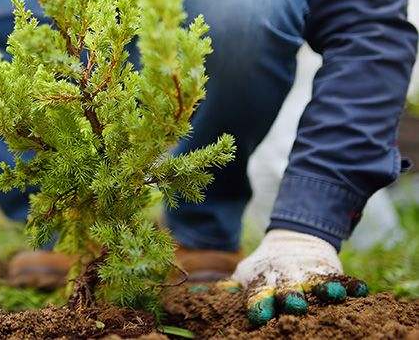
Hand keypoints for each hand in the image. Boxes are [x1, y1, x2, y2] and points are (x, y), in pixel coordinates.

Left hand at [228, 229, 367, 326]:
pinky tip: (361, 290)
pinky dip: (350, 285)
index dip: (258, 304)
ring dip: (323, 290)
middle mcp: (286, 280)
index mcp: (263, 282)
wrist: (292, 240)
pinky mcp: (329, 271)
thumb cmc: (265, 268)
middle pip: (288, 291)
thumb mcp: (246, 274)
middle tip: (294, 305)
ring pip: (316, 284)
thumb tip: (193, 296)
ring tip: (331, 295)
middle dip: (290, 298)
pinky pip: (342, 279)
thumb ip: (228, 288)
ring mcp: (309, 275)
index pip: (259, 294)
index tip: (258, 314)